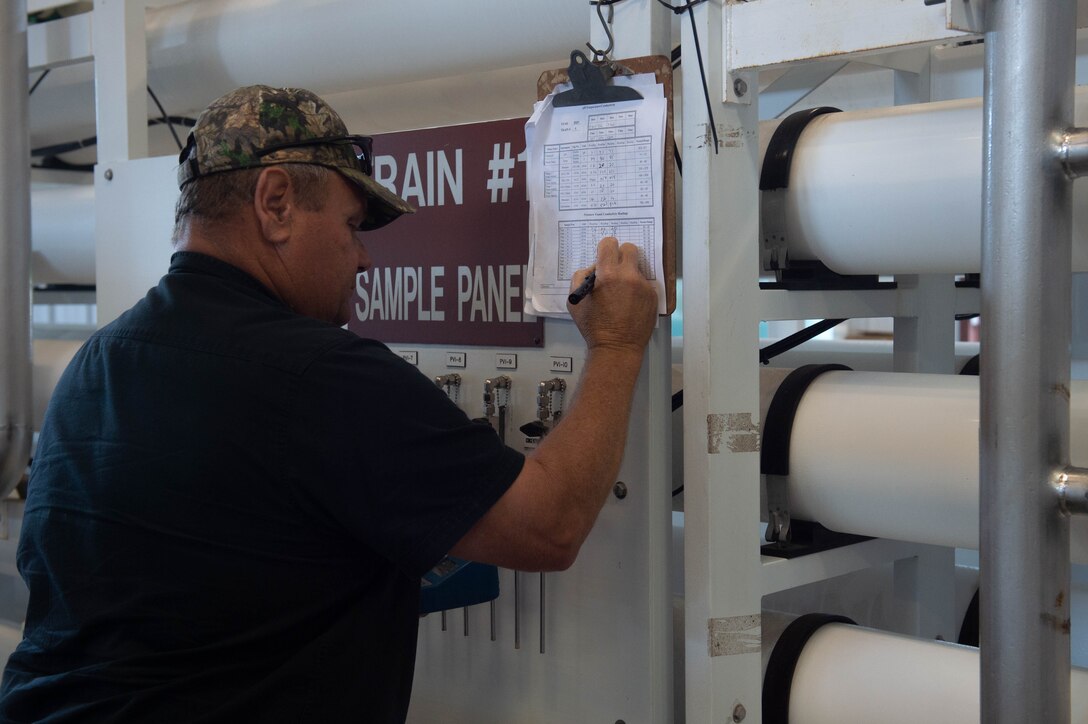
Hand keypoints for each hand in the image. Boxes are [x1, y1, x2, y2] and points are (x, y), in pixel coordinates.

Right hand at [567, 237, 657, 354]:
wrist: (616, 347)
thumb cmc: (593, 326)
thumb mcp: (575, 301)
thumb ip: (581, 277)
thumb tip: (594, 268)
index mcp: (607, 275)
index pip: (610, 243)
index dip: (605, 248)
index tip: (604, 255)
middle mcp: (628, 276)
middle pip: (630, 248)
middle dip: (621, 255)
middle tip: (615, 268)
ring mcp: (643, 286)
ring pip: (637, 268)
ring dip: (628, 274)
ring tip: (621, 293)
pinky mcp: (653, 296)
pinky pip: (644, 284)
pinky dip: (636, 289)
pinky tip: (629, 303)